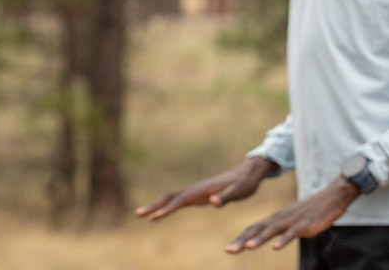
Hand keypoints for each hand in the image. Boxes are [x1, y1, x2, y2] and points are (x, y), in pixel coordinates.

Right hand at [134, 156, 276, 220]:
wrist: (250, 172)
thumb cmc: (246, 183)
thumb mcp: (239, 191)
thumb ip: (227, 197)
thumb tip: (213, 202)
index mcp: (204, 189)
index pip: (181, 200)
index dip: (168, 209)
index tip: (154, 217)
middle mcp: (198, 188)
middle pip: (171, 196)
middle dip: (154, 205)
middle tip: (138, 214)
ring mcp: (198, 190)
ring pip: (173, 197)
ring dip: (158, 205)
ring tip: (143, 215)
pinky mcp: (201, 193)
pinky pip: (180, 199)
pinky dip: (168, 205)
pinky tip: (163, 212)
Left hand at [225, 177, 359, 253]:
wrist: (332, 197)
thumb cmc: (311, 211)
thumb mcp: (291, 219)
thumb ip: (279, 228)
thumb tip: (266, 238)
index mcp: (276, 218)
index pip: (254, 228)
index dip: (240, 238)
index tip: (228, 249)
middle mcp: (281, 218)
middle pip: (258, 229)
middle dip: (243, 240)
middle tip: (228, 251)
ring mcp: (292, 221)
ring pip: (273, 230)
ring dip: (260, 239)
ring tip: (248, 247)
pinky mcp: (305, 225)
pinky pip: (293, 233)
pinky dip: (284, 240)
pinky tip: (276, 248)